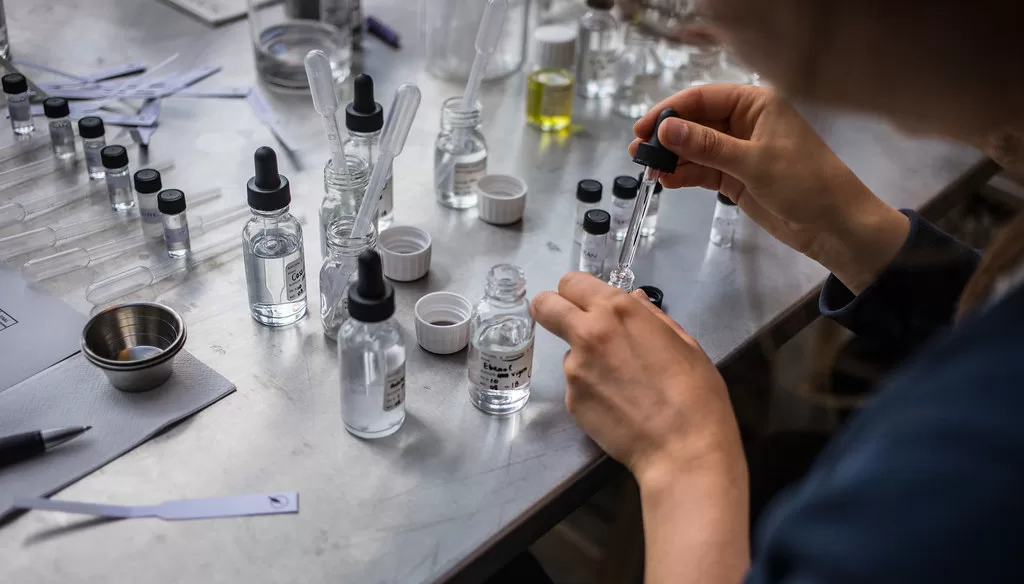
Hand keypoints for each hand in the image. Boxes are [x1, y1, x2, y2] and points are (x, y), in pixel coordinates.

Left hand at [530, 272, 743, 484]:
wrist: (683, 448)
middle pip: (545, 306)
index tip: (586, 303)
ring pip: (567, 352)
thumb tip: (634, 300)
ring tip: (622, 384)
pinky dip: (592, 391)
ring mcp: (574, 369)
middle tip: (569, 324)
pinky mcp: (571, 401)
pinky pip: (577, 385)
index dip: (577, 291)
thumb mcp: (683, 343)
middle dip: (550, 309)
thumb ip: (650, 317)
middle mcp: (588, 333)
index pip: (572, 282)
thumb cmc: (695, 393)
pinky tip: (619, 406)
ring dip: (585, 360)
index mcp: (618, 311)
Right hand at [631, 84, 909, 292]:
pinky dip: (684, 175)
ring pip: (696, 148)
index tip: (642, 128)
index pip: (703, 98)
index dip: (670, 111)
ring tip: (646, 169)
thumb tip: (665, 128)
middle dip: (667, 136)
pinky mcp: (736, 177)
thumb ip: (706, 146)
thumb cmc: (803, 182)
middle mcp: (745, 122)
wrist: (835, 225)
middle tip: (638, 152)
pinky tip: (665, 181)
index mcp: (755, 104)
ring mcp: (739, 151)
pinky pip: (703, 171)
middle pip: (695, 122)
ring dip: (672, 158)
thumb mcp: (752, 162)